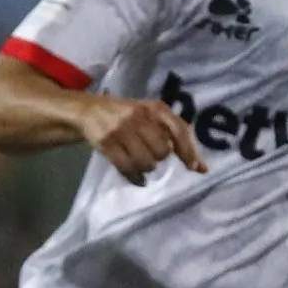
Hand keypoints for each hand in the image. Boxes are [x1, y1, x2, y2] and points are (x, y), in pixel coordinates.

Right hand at [81, 95, 205, 184]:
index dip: (188, 150)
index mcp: (155, 108)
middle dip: (158, 158)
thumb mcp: (150, 114)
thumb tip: (200, 167)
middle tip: (149, 153)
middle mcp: (140, 116)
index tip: (195, 168)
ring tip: (138, 161)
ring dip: (145, 168)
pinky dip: (135, 177)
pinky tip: (137, 178)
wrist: (88, 110)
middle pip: (162, 152)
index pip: (179, 129)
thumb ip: (173, 133)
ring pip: (146, 162)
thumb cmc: (127, 115)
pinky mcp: (106, 143)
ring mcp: (121, 129)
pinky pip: (127, 168)